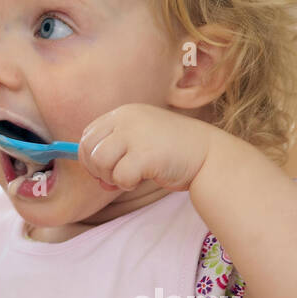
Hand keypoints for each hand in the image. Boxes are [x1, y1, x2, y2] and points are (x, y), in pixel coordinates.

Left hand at [78, 102, 215, 193]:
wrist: (208, 154)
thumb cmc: (173, 151)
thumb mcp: (141, 139)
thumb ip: (117, 150)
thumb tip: (94, 176)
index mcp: (124, 113)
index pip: (89, 134)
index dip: (90, 156)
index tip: (104, 169)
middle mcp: (127, 119)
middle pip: (88, 148)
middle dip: (97, 169)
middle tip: (115, 177)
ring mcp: (135, 135)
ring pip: (100, 161)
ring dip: (111, 176)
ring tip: (130, 177)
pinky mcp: (145, 154)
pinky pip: (119, 176)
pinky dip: (127, 183)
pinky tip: (141, 179)